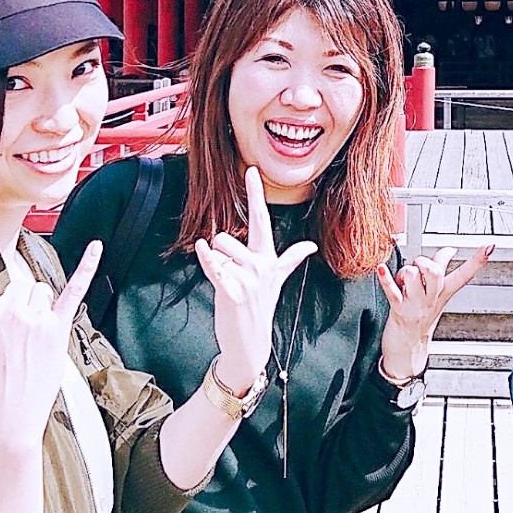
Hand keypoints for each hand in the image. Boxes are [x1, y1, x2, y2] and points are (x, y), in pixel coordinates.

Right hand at [0, 210, 100, 456]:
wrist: (10, 420)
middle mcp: (10, 314)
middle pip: (18, 284)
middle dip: (16, 303)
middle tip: (11, 336)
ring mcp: (37, 320)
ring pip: (40, 291)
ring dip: (36, 307)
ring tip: (28, 339)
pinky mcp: (59, 329)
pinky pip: (75, 292)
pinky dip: (86, 268)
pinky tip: (96, 247)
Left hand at [193, 166, 316, 393]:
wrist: (250, 343)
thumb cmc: (258, 307)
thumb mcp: (276, 280)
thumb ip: (291, 260)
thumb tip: (312, 247)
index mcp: (267, 259)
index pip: (262, 219)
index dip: (255, 194)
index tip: (252, 170)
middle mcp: (260, 266)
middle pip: (229, 239)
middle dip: (222, 249)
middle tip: (230, 276)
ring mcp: (248, 281)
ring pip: (220, 253)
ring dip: (216, 266)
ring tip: (226, 287)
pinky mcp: (233, 294)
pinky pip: (216, 269)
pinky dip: (207, 259)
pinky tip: (201, 248)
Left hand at [378, 243, 495, 380]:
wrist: (408, 350)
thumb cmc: (419, 319)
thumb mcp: (434, 297)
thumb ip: (439, 272)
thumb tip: (448, 251)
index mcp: (443, 294)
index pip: (464, 275)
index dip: (477, 260)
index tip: (489, 246)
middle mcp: (431, 299)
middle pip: (435, 272)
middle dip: (424, 261)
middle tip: (418, 265)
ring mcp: (416, 305)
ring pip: (412, 275)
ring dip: (404, 271)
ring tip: (401, 279)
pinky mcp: (399, 310)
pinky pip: (392, 291)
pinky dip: (385, 278)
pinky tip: (382, 270)